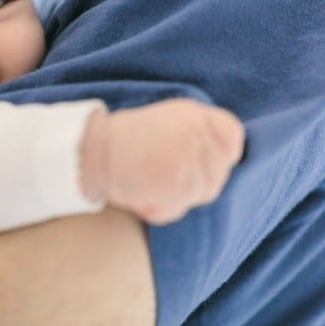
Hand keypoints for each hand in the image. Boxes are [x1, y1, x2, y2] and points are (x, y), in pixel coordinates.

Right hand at [81, 99, 243, 223]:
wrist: (91, 149)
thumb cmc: (126, 136)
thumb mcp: (170, 119)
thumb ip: (201, 134)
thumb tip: (224, 158)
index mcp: (199, 115)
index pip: (233, 139)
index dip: (217, 153)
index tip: (195, 156)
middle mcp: (199, 138)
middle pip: (217, 175)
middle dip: (194, 180)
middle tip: (160, 169)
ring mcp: (189, 165)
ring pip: (198, 195)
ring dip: (175, 195)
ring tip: (147, 178)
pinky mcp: (176, 189)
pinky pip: (175, 210)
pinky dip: (157, 208)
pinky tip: (140, 190)